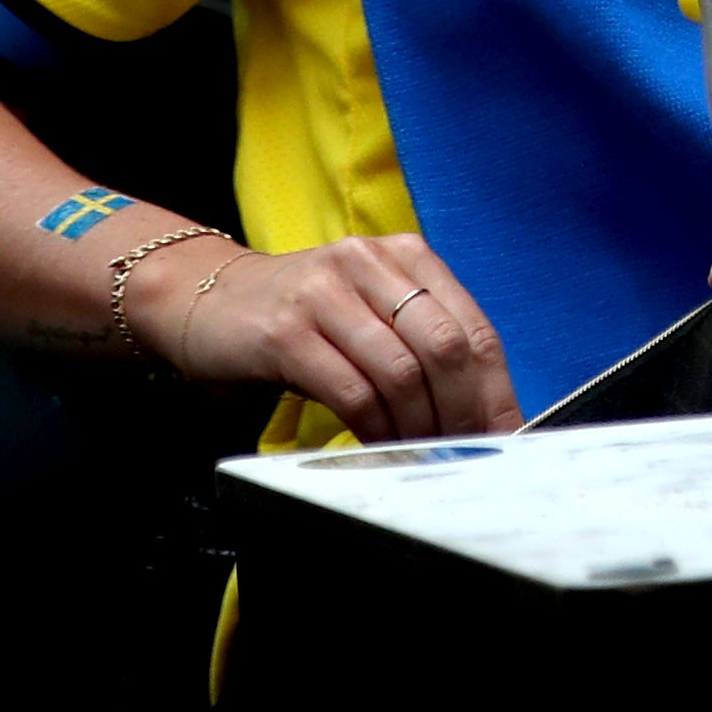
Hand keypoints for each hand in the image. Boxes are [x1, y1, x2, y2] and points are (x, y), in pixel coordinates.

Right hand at [134, 231, 519, 441]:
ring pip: (400, 372)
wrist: (206, 298)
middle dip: (464, 413)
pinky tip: (379, 447)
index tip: (505, 436)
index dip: (495, 391)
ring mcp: (326, 294)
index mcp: (406, 255)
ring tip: (422, 456)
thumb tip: (481, 410)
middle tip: (467, 455)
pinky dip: (374, 429)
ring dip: (419, 427)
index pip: (474, 328)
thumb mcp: (369, 310)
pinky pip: (351, 391)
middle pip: (445, 347)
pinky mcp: (286, 332)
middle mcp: (370, 263)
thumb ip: (419, 343)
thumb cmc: (301, 314)